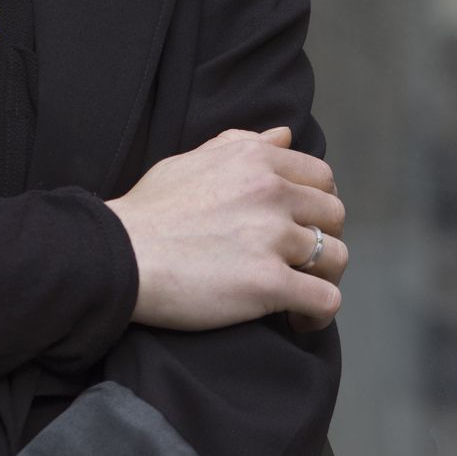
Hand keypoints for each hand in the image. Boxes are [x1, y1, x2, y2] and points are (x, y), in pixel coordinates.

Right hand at [105, 127, 346, 333]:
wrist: (120, 254)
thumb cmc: (148, 210)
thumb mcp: (190, 160)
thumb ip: (239, 144)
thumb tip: (283, 135)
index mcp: (256, 159)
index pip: (320, 176)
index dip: (316, 202)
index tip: (300, 224)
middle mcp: (271, 192)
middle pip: (334, 215)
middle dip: (324, 238)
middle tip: (300, 261)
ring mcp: (272, 237)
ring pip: (336, 257)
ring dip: (324, 278)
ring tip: (301, 293)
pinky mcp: (267, 282)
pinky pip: (325, 300)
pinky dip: (318, 314)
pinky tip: (299, 320)